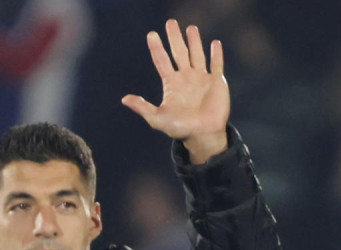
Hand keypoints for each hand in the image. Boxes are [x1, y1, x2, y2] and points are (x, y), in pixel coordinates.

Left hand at [121, 19, 229, 162]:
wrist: (202, 136)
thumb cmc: (179, 129)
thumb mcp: (157, 118)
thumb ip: (142, 107)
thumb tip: (124, 99)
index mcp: (172, 84)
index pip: (162, 61)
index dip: (156, 48)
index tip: (151, 34)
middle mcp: (186, 78)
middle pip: (179, 52)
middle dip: (175, 38)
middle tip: (171, 22)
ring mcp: (201, 79)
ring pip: (197, 55)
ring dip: (194, 41)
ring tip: (191, 28)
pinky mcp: (216, 82)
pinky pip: (216, 65)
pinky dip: (216, 55)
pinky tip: (214, 43)